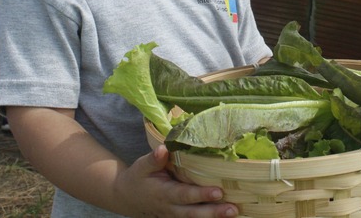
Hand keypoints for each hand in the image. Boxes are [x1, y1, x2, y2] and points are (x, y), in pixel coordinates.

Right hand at [122, 145, 237, 217]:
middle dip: (213, 211)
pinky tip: (225, 215)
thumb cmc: (137, 178)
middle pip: (194, 213)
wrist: (127, 198)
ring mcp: (174, 215)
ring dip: (214, 217)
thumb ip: (154, 159)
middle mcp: (170, 208)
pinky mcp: (178, 217)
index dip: (201, 194)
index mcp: (163, 193)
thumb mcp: (142, 166)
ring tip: (234, 212)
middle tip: (233, 208)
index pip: (184, 195)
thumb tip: (164, 148)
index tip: (218, 191)